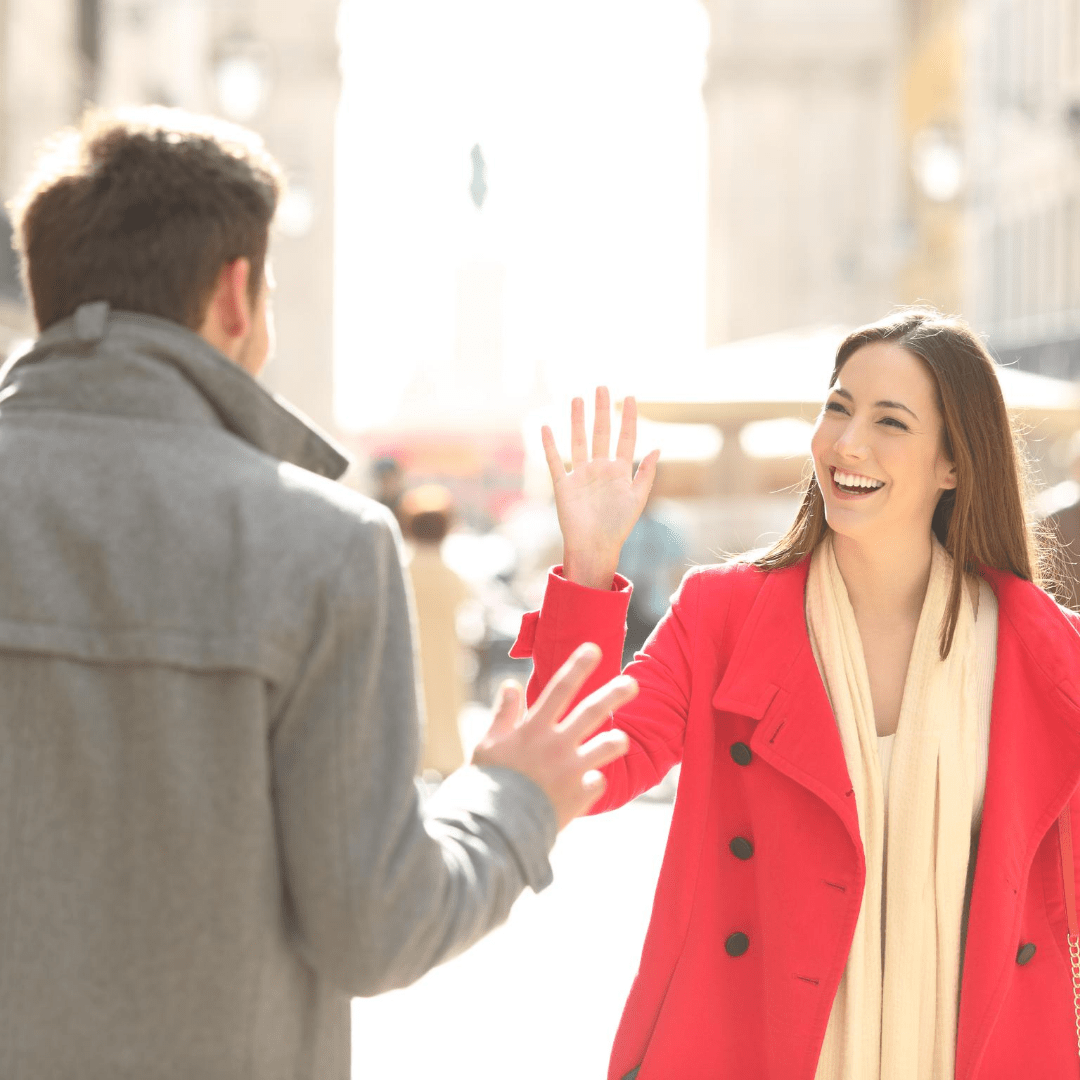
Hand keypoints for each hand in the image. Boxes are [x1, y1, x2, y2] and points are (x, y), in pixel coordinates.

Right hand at [471, 643, 635, 829]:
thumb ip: (503, 715)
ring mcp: (571, 771)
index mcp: (533, 730)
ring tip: (620, 739)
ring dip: (616, 741)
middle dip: (614, 693)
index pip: (559, 689)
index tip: (594, 649)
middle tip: (633, 682)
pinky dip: (594, 782)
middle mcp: (556, 745)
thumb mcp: (488, 745)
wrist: (495, 829)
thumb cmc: (488, 785)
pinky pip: (598, 783)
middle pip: (592, 712)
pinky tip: (587, 786)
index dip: (578, 667)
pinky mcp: (580, 796)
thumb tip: (510, 685)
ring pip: (607, 746)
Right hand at [542, 387, 659, 588]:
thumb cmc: (618, 526)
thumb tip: (659, 448)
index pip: (626, 438)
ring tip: (577, 398)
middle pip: (601, 433)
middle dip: (603, 410)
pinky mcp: (564, 485)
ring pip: (578, 441)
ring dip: (577, 420)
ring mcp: (581, 475)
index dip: (629, 417)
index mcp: (620, 471)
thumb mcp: (638, 499)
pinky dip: (549, 445)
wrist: (594, 546)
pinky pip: (555, 461)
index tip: (631, 397)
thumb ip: (647, 474)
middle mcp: (600, 468)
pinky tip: (546, 427)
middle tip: (603, 387)